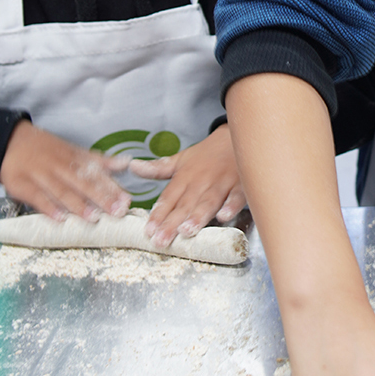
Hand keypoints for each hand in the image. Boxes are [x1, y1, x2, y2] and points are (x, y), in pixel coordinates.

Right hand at [0, 120, 130, 220]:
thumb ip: (99, 161)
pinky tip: (60, 219)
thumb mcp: (74, 151)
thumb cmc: (47, 150)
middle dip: (101, 197)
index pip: (96, 173)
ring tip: (94, 218)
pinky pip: (37, 196)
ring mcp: (40, 174)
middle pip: (82, 182)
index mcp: (74, 157)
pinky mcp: (22, 184)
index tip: (126, 199)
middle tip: (116, 211)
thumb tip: (125, 163)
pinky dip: (48, 208)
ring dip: (78, 205)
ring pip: (61, 190)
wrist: (11, 140)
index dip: (112, 187)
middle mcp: (60, 165)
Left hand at [129, 126, 244, 247]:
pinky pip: (237, 196)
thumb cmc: (208, 153)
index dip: (159, 214)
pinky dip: (231, 206)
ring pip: (208, 201)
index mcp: (185, 175)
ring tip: (186, 231)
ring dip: (198, 216)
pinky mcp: (241, 185)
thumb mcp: (181, 159)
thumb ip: (158, 168)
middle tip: (162, 240)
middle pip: (185, 204)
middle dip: (173, 223)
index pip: (169, 197)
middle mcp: (202, 180)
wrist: (237, 135)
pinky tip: (224, 217)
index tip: (149, 231)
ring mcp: (222, 183)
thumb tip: (133, 167)